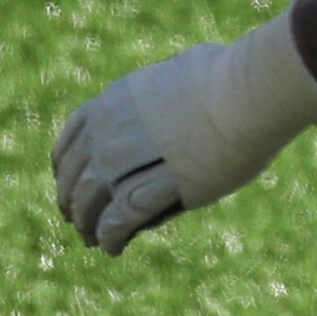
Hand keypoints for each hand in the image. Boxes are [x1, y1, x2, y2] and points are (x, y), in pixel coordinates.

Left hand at [50, 12, 316, 254]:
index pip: (71, 141)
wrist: (251, 92)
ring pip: (90, 202)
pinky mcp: (149, 189)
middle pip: (74, 177)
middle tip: (78, 220)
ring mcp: (123, 162)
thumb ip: (167, 87)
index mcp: (114, 101)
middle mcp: (107, 131)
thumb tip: (178, 80)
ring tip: (94, 239)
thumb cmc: (232, 75)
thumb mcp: (183, 69)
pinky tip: (114, 246)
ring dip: (89, 224)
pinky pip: (118, 220)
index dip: (66, 168)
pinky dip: (110, 237)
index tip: (70, 183)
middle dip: (73, 202)